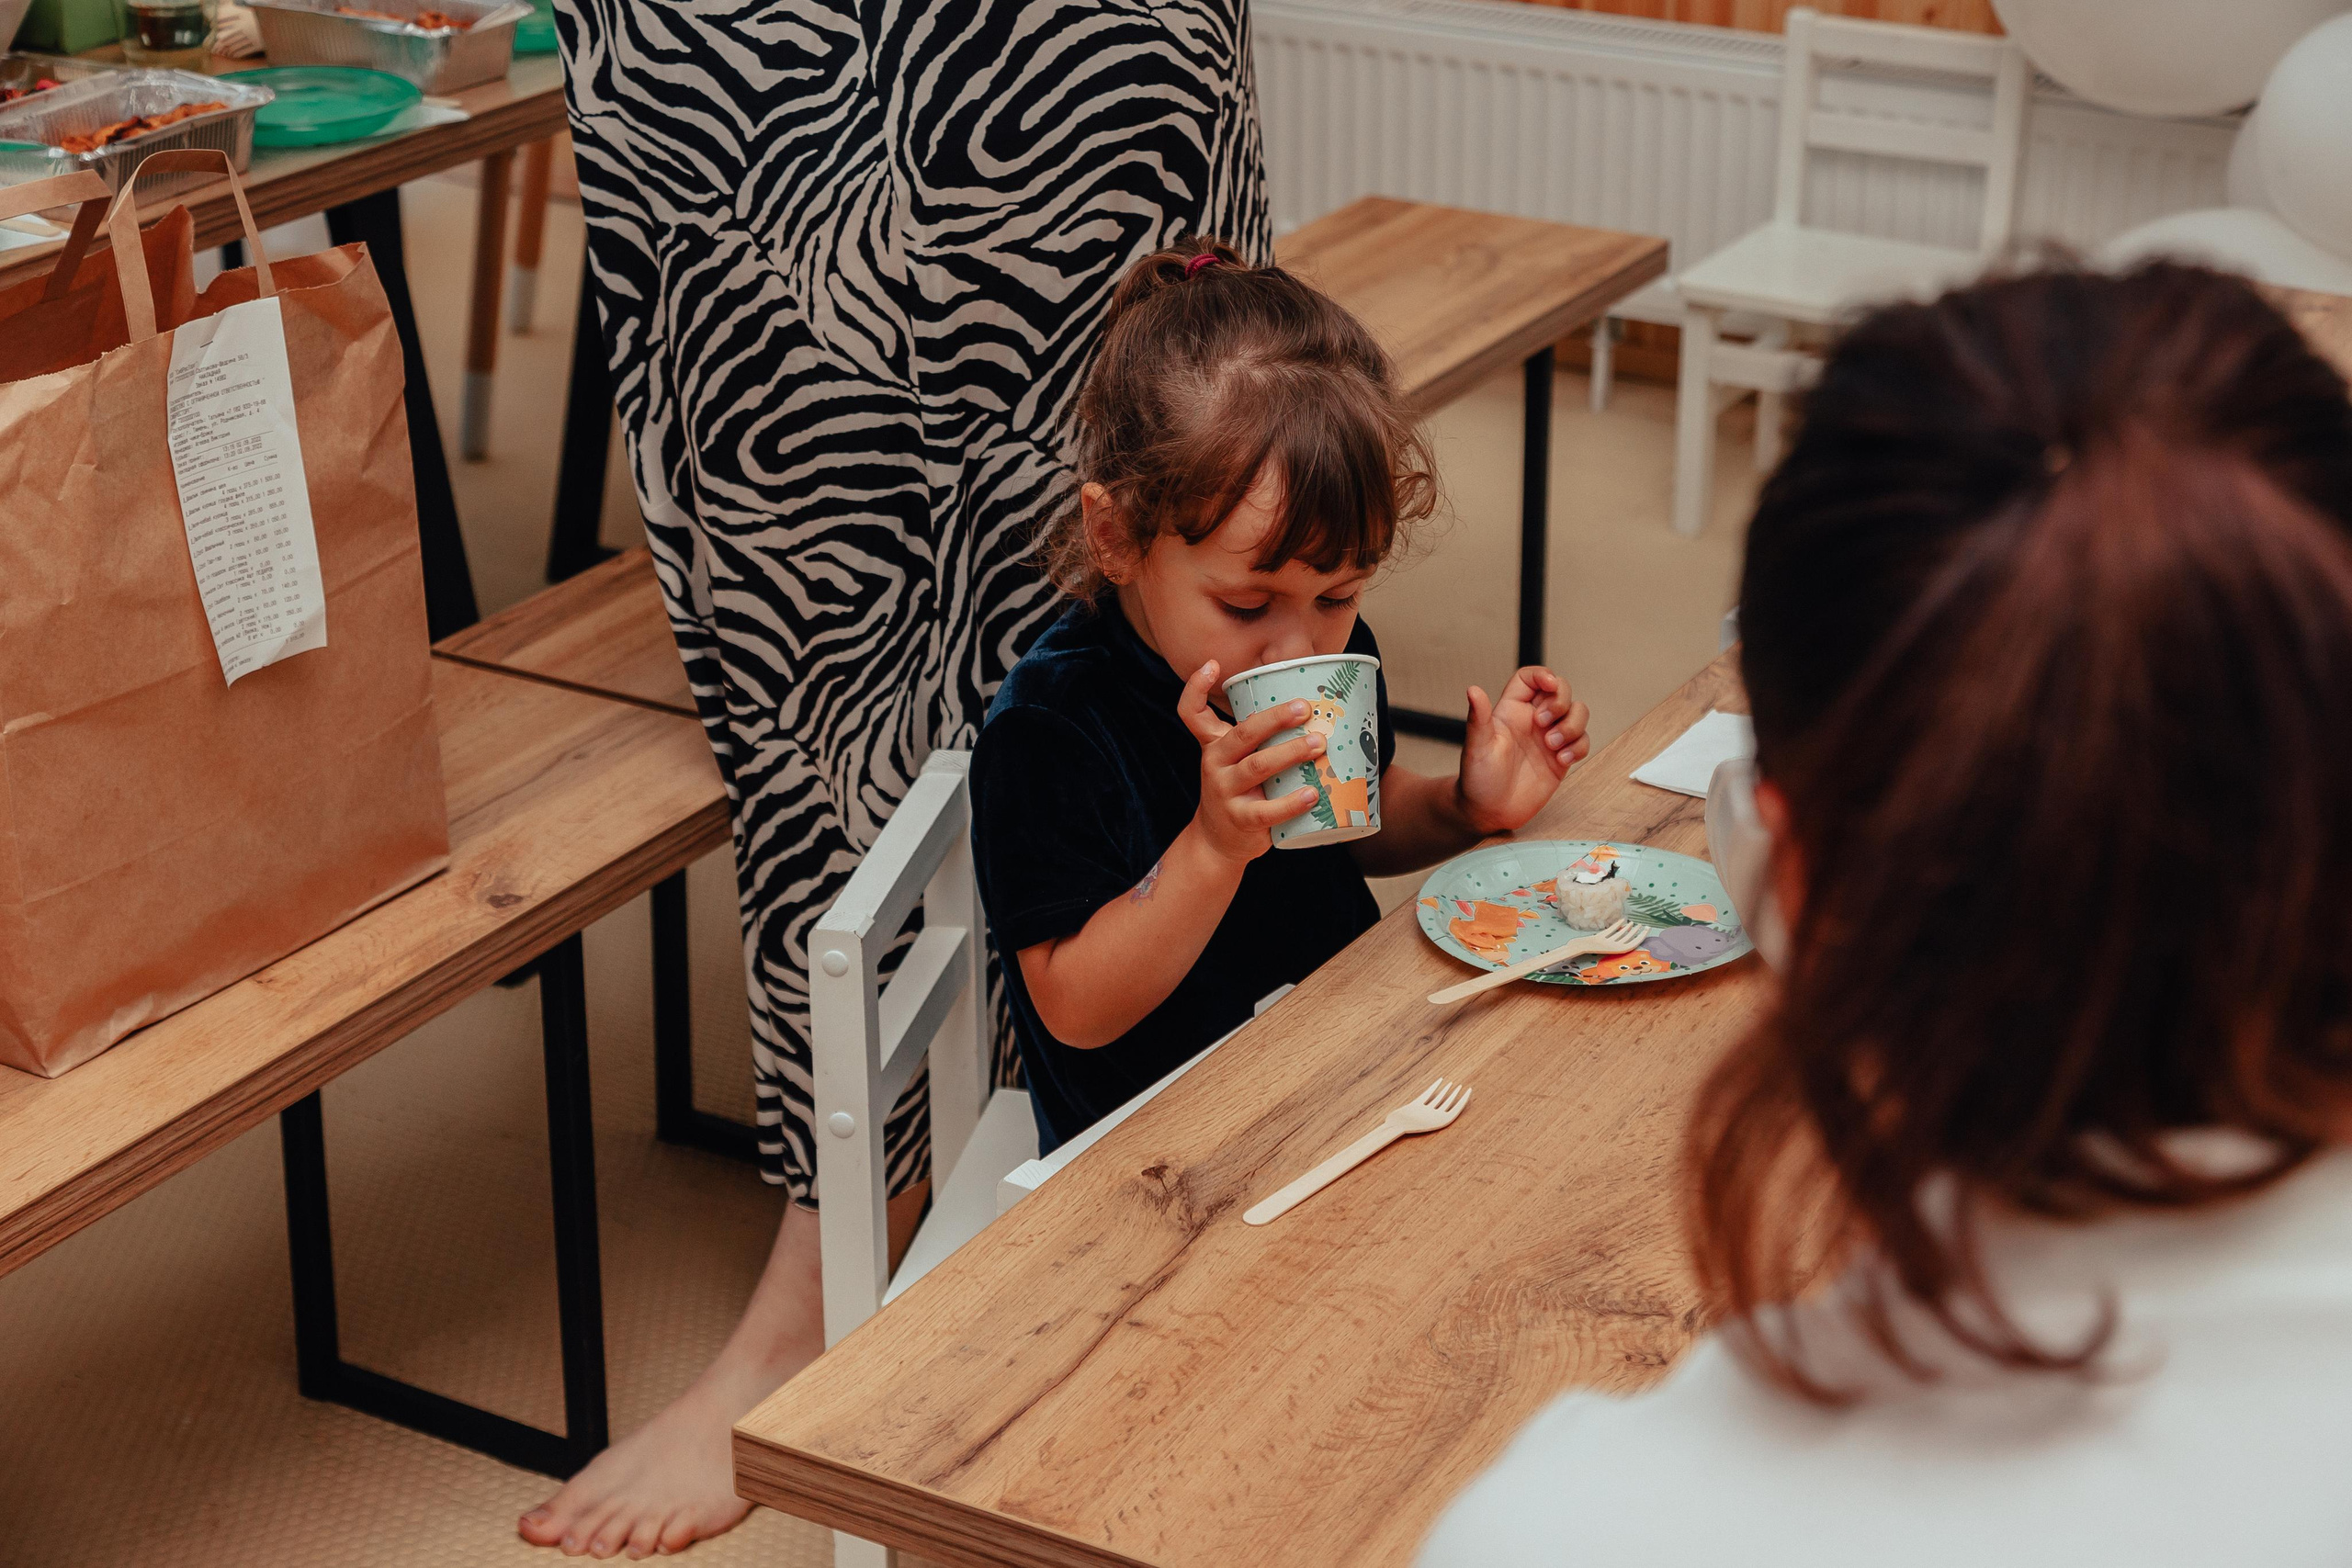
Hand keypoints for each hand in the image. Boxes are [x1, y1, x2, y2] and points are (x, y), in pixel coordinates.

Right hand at [1178, 660, 1323, 862]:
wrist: (1218, 841)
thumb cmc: (1240, 790)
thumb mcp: (1238, 759)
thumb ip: (1261, 736)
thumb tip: (1315, 706)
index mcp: (1214, 744)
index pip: (1191, 712)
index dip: (1195, 687)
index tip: (1212, 664)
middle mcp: (1215, 763)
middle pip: (1242, 734)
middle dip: (1275, 718)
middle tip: (1306, 708)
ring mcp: (1225, 791)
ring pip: (1257, 767)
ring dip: (1291, 753)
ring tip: (1319, 744)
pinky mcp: (1241, 819)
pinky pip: (1267, 810)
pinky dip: (1292, 802)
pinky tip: (1313, 794)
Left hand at [1456, 666, 1588, 834]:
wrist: (1489, 812)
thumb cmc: (1478, 779)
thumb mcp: (1477, 747)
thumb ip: (1478, 719)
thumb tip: (1472, 690)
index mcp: (1511, 710)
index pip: (1530, 678)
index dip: (1542, 674)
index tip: (1549, 684)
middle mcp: (1532, 720)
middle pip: (1561, 690)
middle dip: (1561, 701)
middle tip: (1544, 723)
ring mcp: (1549, 738)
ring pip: (1577, 713)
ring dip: (1572, 725)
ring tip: (1553, 745)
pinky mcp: (1561, 758)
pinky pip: (1582, 742)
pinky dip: (1578, 747)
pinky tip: (1562, 760)